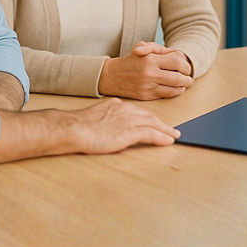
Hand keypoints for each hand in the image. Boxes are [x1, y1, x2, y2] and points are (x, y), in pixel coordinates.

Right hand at [63, 97, 180, 152]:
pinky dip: (161, 137)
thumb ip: (106, 119)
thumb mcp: (94, 117)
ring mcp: (127, 120)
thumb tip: (110, 128)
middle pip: (148, 116)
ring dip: (165, 130)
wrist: (73, 128)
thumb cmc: (77, 126)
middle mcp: (124, 110)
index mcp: (116, 105)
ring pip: (153, 123)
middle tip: (171, 129)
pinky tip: (168, 141)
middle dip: (161, 123)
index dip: (148, 117)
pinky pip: (150, 134)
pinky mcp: (129, 132)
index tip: (155, 122)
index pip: (137, 111)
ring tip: (174, 135)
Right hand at [98, 42, 193, 99]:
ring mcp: (148, 86)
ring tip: (184, 83)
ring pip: (174, 89)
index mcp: (150, 60)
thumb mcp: (143, 47)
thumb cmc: (131, 60)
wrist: (112, 76)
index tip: (186, 66)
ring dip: (183, 86)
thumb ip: (161, 49)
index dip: (185, 65)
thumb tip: (178, 56)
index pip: (177, 62)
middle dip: (187, 78)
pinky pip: (166, 95)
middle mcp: (150, 74)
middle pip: (179, 77)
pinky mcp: (146, 96)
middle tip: (189, 77)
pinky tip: (175, 89)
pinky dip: (174, 92)